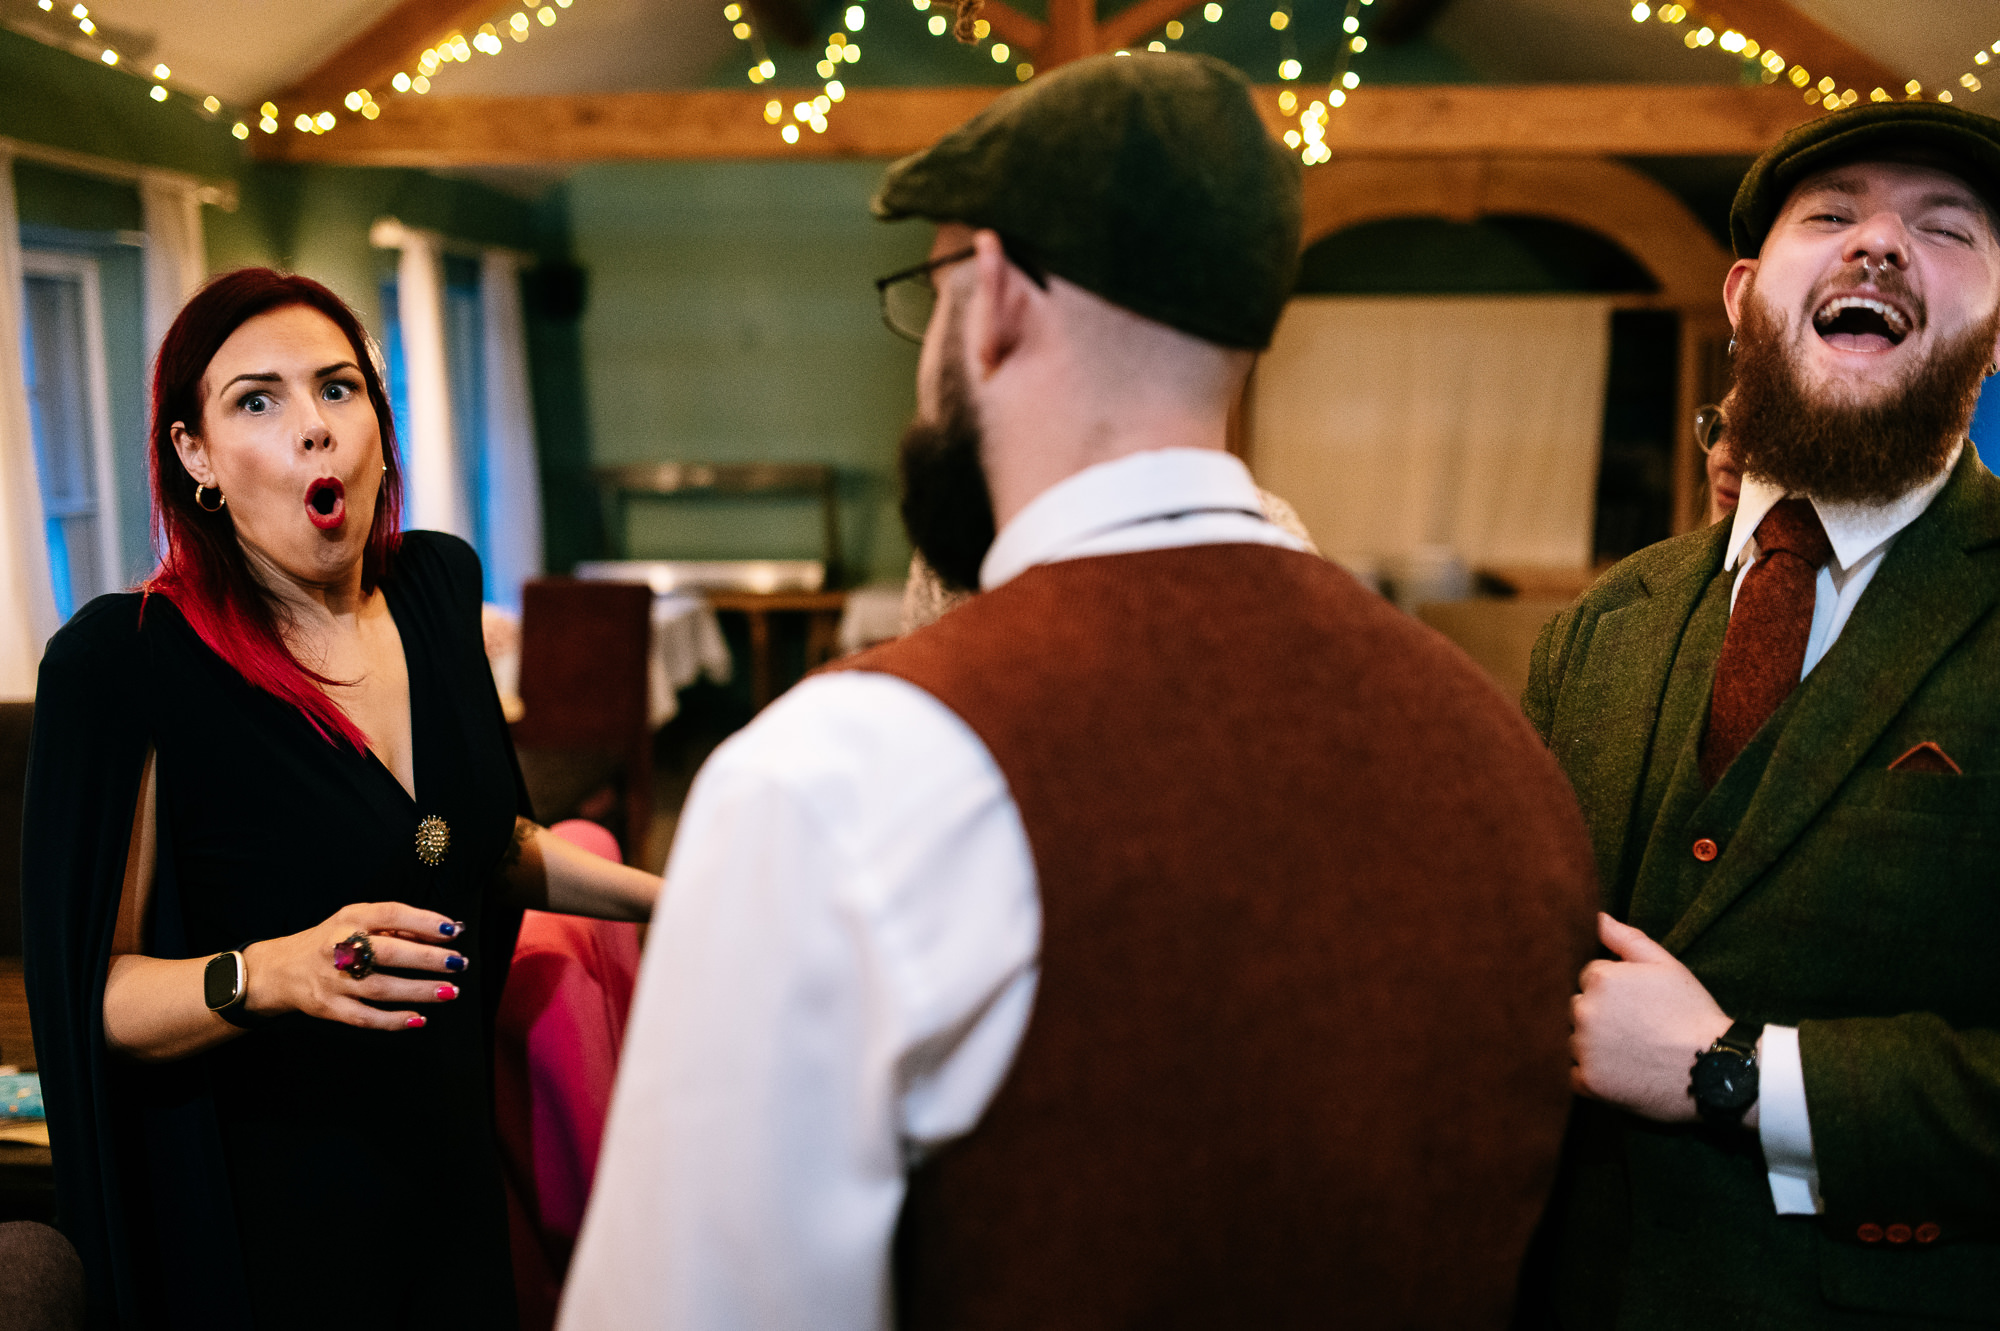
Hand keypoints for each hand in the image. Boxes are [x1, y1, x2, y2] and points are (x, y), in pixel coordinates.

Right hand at [240, 903, 469, 1030]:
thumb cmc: (332, 940)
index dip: (424, 922)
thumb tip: (447, 933)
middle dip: (427, 959)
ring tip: (450, 991)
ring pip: (381, 988)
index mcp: (350, 918)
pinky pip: (365, 1017)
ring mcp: (332, 980)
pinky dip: (394, 1020)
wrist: (281, 969)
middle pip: (388, 954)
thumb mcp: (357, 921)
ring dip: (419, 991)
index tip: (453, 930)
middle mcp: (339, 947)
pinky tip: (419, 1018)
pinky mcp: (328, 1007)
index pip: (391, 914)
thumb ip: (397, 927)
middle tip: (459, 963)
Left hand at [1570, 913, 1732, 1122]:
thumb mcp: (1666, 966)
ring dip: (1594, 1045)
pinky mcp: (1588, 1082)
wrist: (1714, 1069)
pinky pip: (1575, 1073)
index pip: (1589, 979)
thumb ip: (1627, 939)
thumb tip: (1597, 918)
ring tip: (1634, 1051)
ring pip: (1575, 1040)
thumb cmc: (1691, 1013)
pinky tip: (1623, 1073)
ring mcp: (1584, 1048)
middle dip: (1600, 1015)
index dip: (1616, 992)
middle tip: (1638, 1029)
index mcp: (1599, 979)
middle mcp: (1584, 1011)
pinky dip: (1594, 1074)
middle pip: (1578, 1008)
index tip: (1640, 1006)